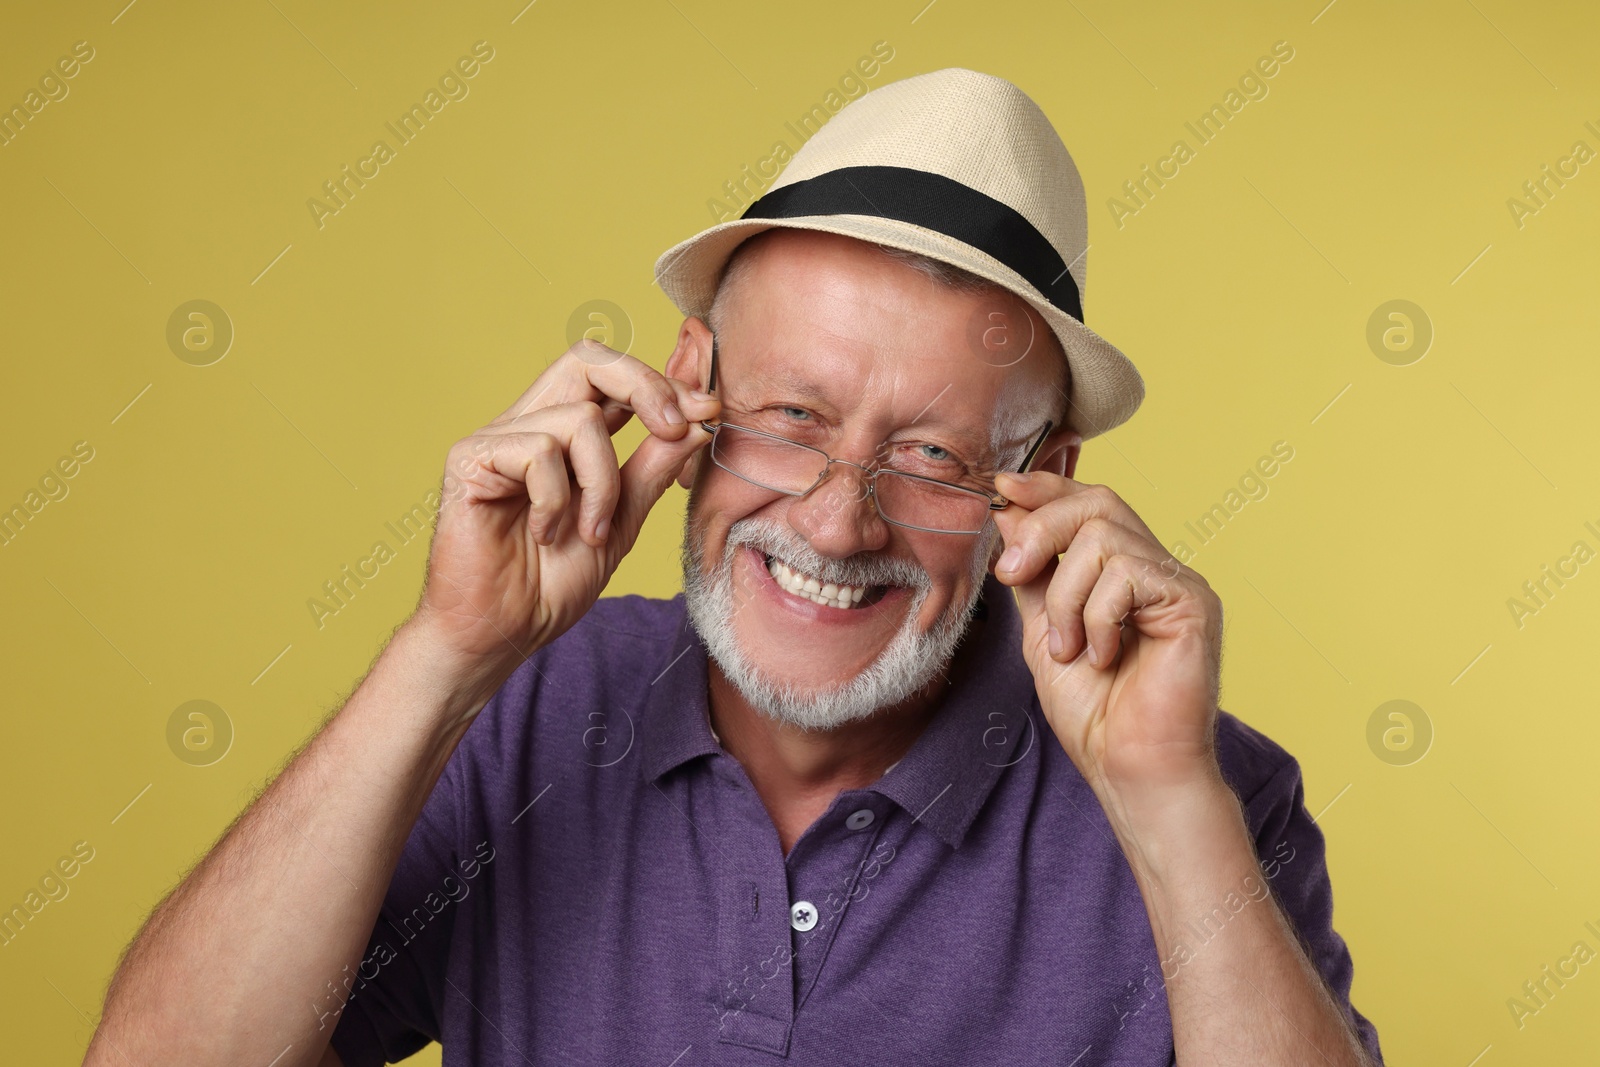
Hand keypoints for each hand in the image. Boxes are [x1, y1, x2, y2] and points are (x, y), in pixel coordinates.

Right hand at [411, 340, 718, 694]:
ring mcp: (498, 439)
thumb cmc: (550, 583)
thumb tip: (697, 421)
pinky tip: (543, 535)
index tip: (708, 411)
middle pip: (588, 358)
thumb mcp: (621, 522)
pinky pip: (539, 451)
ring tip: (588, 533)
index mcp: (564, 436)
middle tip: (675, 428)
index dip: (663, 384)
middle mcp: (529, 425)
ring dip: (602, 484)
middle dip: (645, 385)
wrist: (502, 633)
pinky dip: (556, 500)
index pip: (613, 378)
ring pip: (580, 418)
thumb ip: (652, 469)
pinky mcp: (470, 459)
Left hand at [990, 472, 1224, 818]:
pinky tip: (1102, 657)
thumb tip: (1009, 515)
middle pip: (1097, 503)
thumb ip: (1032, 575)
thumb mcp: (1042, 630)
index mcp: (1123, 572)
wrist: (1129, 768)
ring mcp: (1178, 583)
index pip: (1088, 503)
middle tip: (1010, 573)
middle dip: (1042, 528)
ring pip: (1102, 538)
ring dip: (1065, 596)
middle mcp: (1156, 568)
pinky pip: (1127, 574)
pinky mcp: (1192, 603)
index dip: (1045, 488)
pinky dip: (1096, 618)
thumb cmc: (1094, 713)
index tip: (1001, 489)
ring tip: (1067, 649)